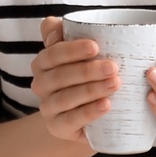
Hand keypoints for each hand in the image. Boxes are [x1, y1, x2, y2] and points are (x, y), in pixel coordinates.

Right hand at [30, 16, 117, 143]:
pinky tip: (106, 104)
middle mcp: (41, 84)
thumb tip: (57, 28)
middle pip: (58, 76)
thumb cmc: (87, 73)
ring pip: (64, 98)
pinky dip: (88, 112)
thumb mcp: (81, 51)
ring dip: (91, 90)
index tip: (95, 46)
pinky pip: (70, 121)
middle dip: (87, 71)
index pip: (52, 54)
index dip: (71, 49)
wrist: (87, 114)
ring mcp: (48, 108)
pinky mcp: (57, 128)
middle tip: (113, 67)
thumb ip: (67, 31)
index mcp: (43, 62)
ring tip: (115, 84)